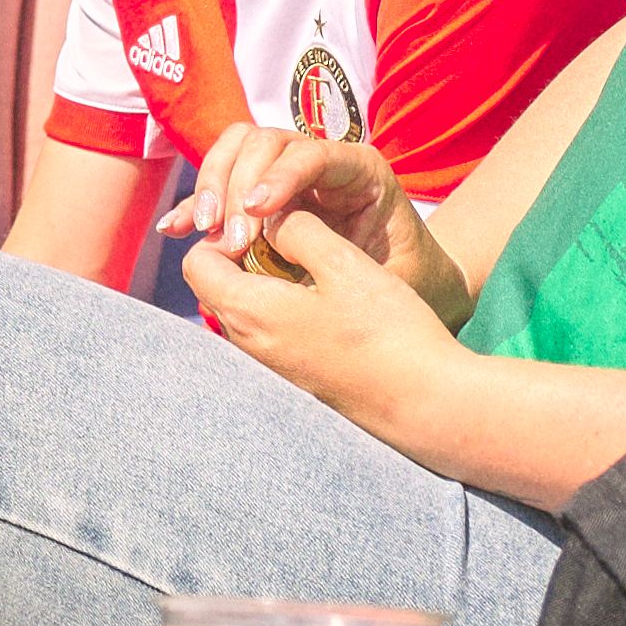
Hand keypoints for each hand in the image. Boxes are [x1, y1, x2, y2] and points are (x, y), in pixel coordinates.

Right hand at [171, 124, 416, 278]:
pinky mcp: (265, 194)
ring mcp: (290, 172)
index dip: (277, 178)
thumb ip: (341, 259)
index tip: (254, 214)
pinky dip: (198, 204)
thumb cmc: (412, 278)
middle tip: (227, 235)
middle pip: (263, 141)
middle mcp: (321, 159)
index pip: (310, 154)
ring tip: (203, 231)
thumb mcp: (391, 271)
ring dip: (212, 186)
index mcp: (360, 168)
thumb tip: (277, 251)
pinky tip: (175, 229)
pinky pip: (223, 185)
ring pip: (236, 149)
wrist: (420, 282)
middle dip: (236, 184)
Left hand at [186, 205, 474, 444]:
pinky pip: (269, 336)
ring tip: (315, 270)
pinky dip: (284, 312)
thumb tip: (272, 219)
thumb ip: (298, 230)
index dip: (225, 232)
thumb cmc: (388, 332)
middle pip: (217, 287)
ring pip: (244, 311)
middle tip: (293, 240)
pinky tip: (328, 306)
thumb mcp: (344, 264)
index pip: (197, 262)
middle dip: (244, 255)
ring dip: (266, 283)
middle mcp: (248, 348)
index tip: (268, 222)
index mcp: (250, 313)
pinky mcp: (294, 383)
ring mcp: (270, 371)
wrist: (429, 405)